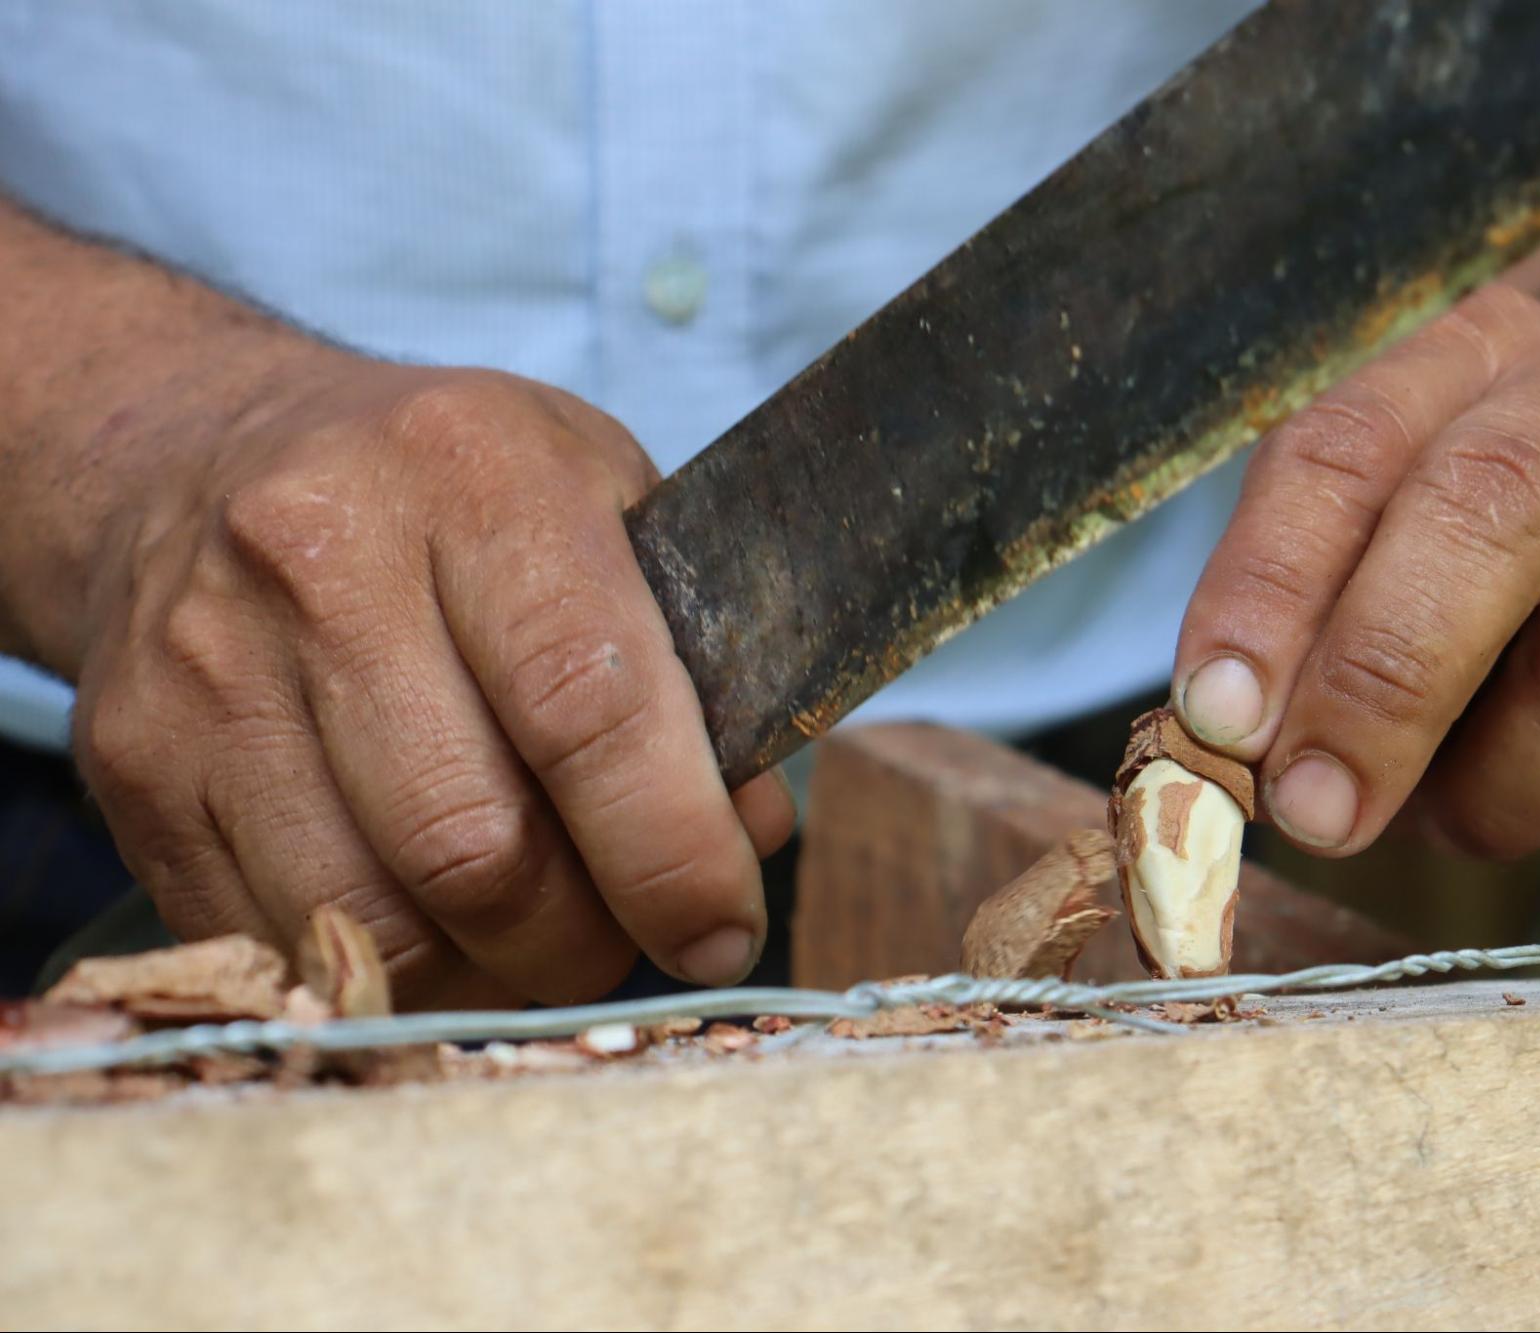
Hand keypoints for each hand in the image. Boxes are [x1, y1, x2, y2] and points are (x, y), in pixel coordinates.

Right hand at [69, 358, 790, 1005]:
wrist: (199, 454)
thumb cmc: (451, 494)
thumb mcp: (603, 505)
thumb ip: (693, 661)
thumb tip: (745, 838)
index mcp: (474, 471)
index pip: (587, 705)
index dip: (670, 851)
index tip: (721, 929)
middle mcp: (323, 558)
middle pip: (474, 845)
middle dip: (582, 939)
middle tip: (630, 942)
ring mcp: (206, 666)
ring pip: (369, 919)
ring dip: (483, 977)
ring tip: (538, 944)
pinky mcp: (131, 762)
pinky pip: (270, 938)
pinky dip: (376, 975)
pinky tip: (430, 932)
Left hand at [1173, 283, 1539, 892]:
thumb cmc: (1484, 532)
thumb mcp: (1366, 524)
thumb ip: (1286, 612)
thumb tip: (1228, 743)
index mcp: (1478, 355)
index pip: (1347, 454)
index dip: (1267, 596)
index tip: (1221, 725)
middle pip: (1493, 521)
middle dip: (1384, 693)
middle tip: (1319, 812)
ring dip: (1504, 793)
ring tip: (1469, 806)